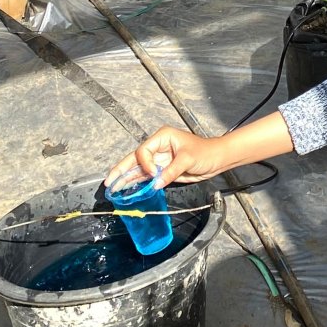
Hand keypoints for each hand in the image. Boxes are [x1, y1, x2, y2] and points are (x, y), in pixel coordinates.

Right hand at [106, 126, 224, 193]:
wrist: (216, 160)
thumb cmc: (205, 152)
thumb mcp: (188, 159)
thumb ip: (171, 171)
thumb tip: (155, 183)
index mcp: (163, 137)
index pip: (144, 150)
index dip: (145, 163)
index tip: (153, 174)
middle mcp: (158, 147)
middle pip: (135, 158)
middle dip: (122, 169)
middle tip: (109, 181)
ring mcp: (160, 159)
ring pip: (138, 168)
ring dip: (126, 178)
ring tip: (113, 188)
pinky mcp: (163, 170)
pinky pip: (147, 176)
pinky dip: (137, 182)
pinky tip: (127, 189)